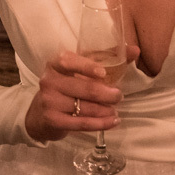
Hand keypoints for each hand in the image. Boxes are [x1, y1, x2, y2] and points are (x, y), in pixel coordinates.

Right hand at [24, 45, 139, 142]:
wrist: (39, 114)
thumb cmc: (66, 86)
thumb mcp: (80, 69)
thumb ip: (107, 57)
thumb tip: (135, 50)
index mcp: (55, 63)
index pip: (70, 61)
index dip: (87, 67)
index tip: (104, 74)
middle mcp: (49, 80)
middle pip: (84, 88)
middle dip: (107, 94)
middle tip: (119, 96)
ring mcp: (49, 101)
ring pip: (85, 107)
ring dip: (106, 110)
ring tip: (116, 111)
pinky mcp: (53, 120)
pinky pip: (82, 123)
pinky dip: (100, 124)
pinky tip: (112, 122)